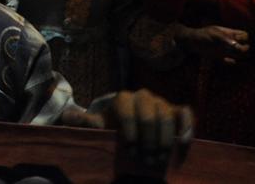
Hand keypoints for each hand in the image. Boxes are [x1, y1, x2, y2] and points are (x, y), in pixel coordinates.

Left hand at [60, 89, 192, 173]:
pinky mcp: (176, 110)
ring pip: (167, 115)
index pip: (127, 108)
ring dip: (165, 139)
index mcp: (123, 98)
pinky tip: (184, 141)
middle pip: (149, 113)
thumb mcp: (100, 127)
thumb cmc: (113, 127)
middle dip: (149, 138)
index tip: (130, 146)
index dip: (129, 128)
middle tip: (147, 159)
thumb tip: (67, 117)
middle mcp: (144, 96)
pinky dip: (187, 125)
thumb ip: (87, 124)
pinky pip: (185, 113)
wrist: (129, 124)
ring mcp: (161, 102)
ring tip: (161, 158)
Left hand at [175, 24, 249, 62]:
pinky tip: (228, 61)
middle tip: (236, 50)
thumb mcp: (214, 35)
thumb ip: (225, 39)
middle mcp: (229, 41)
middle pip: (244, 44)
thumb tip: (237, 45)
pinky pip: (229, 61)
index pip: (244, 35)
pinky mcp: (219, 56)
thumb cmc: (202, 35)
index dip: (244, 38)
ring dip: (239, 56)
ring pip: (239, 53)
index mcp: (229, 32)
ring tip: (232, 55)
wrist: (190, 42)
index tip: (237, 41)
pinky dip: (230, 62)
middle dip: (244, 48)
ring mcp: (225, 49)